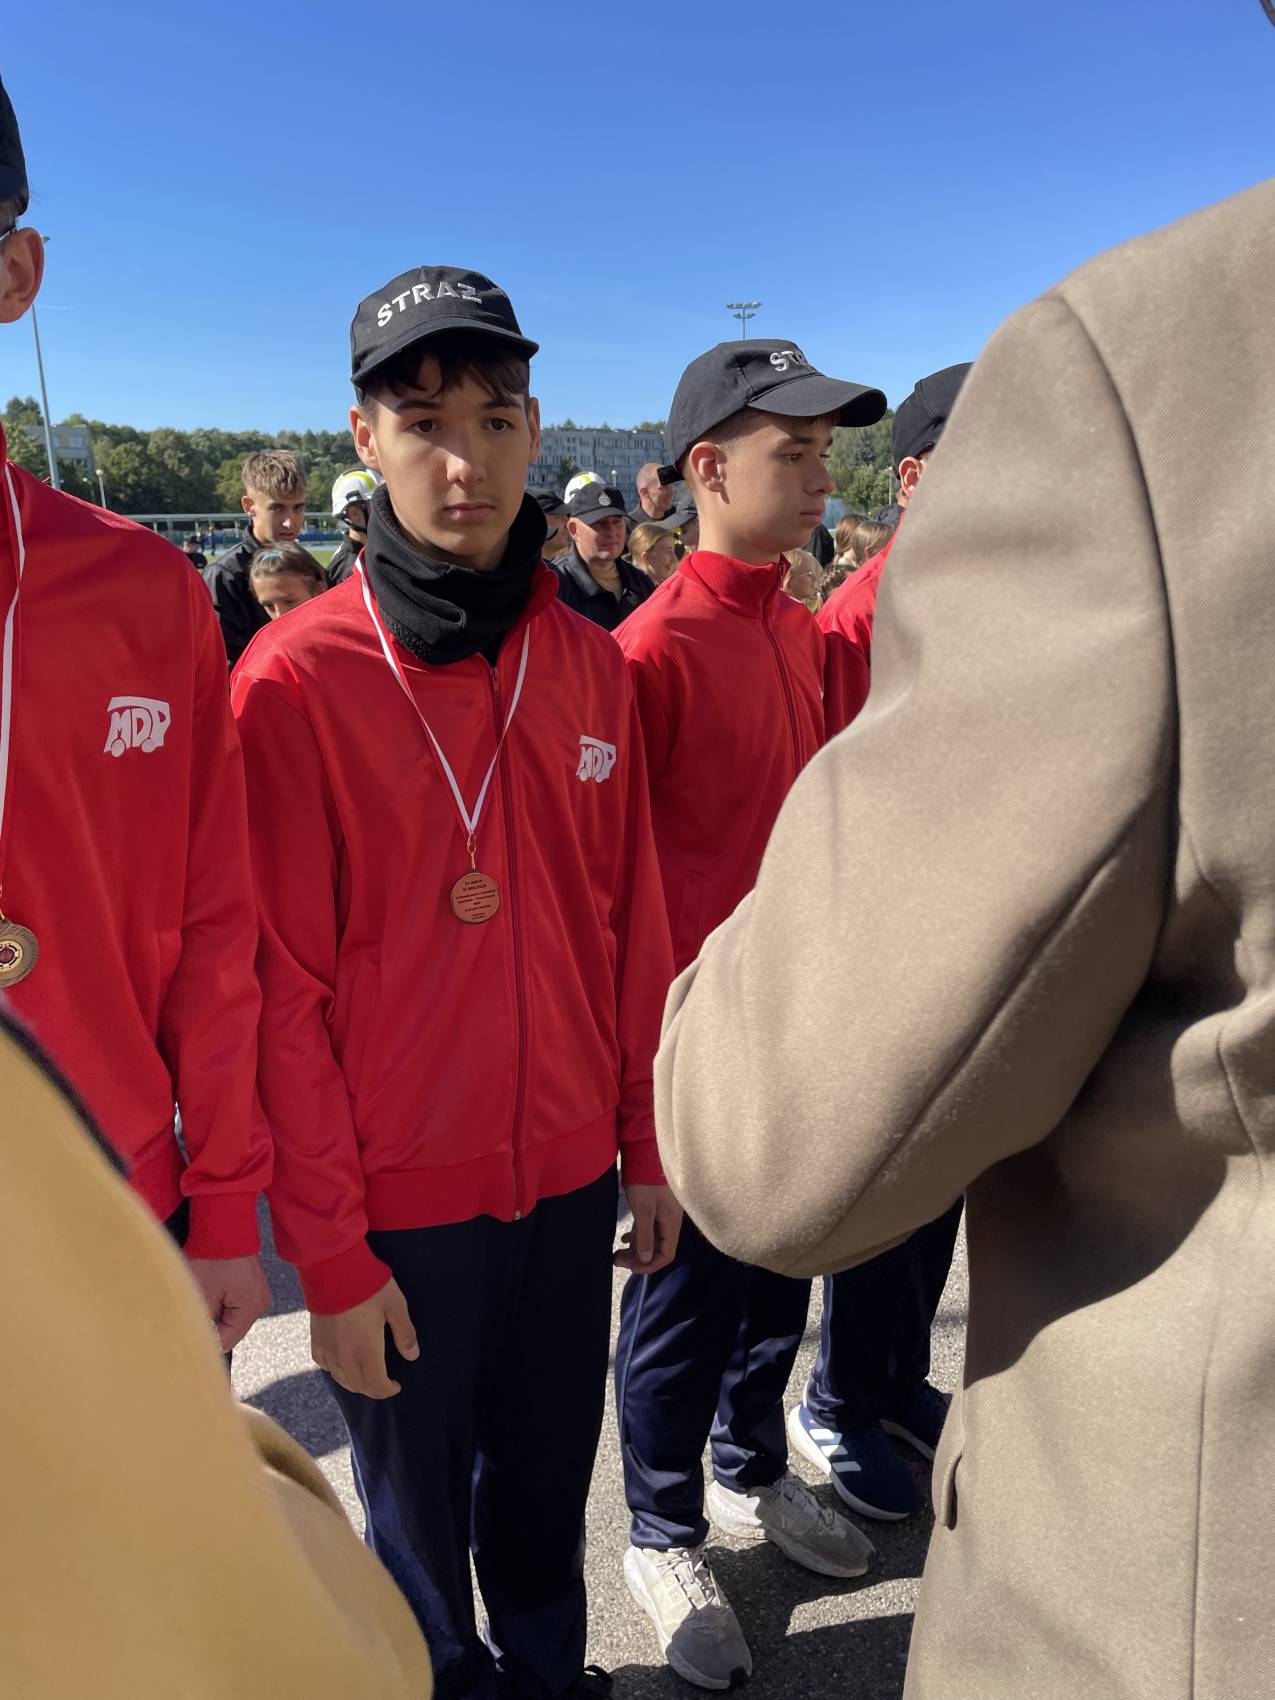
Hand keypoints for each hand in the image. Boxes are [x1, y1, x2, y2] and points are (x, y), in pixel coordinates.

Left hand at [187, 1253, 272, 1351]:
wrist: (223, 1225)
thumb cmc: (212, 1255)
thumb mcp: (202, 1295)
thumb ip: (203, 1323)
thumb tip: (199, 1340)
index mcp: (251, 1308)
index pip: (226, 1342)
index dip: (205, 1341)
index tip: (188, 1336)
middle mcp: (261, 1303)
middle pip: (231, 1331)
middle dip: (211, 1326)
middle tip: (194, 1313)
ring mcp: (259, 1294)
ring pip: (232, 1319)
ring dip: (216, 1314)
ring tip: (204, 1296)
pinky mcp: (253, 1287)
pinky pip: (236, 1305)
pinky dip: (222, 1303)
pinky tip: (212, 1290)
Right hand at [311, 1278, 418, 1399]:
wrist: (334, 1269)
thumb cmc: (368, 1286)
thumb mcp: (395, 1306)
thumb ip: (404, 1333)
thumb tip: (413, 1355)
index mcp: (366, 1351)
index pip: (376, 1385)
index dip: (387, 1390)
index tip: (396, 1386)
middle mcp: (345, 1357)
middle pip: (359, 1386)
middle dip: (373, 1389)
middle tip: (383, 1382)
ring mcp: (328, 1350)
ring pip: (341, 1379)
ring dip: (355, 1383)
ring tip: (366, 1376)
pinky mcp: (316, 1341)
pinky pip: (325, 1366)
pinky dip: (336, 1370)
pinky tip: (342, 1364)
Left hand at [615, 1183, 682, 1274]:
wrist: (644, 1154)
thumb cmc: (645, 1182)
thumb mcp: (644, 1210)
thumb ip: (645, 1235)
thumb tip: (646, 1258)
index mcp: (671, 1223)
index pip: (666, 1254)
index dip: (650, 1265)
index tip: (631, 1268)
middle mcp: (669, 1222)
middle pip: (657, 1249)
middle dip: (638, 1258)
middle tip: (616, 1260)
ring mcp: (662, 1215)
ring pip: (651, 1240)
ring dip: (635, 1249)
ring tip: (616, 1253)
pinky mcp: (654, 1208)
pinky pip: (647, 1229)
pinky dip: (636, 1237)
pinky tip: (624, 1239)